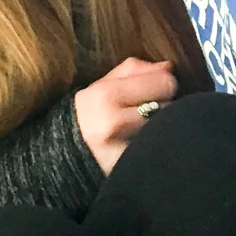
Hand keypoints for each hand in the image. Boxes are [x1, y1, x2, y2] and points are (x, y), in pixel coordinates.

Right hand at [74, 57, 175, 173]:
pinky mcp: (132, 170)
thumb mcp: (101, 86)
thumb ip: (133, 70)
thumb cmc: (87, 117)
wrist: (64, 159)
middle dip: (164, 106)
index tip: (154, 90)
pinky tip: (144, 147)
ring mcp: (124, 150)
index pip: (165, 81)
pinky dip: (158, 146)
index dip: (163, 84)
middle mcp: (115, 122)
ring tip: (145, 129)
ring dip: (163, 127)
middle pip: (171, 106)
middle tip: (148, 112)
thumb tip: (168, 66)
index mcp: (106, 95)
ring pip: (168, 128)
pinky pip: (160, 150)